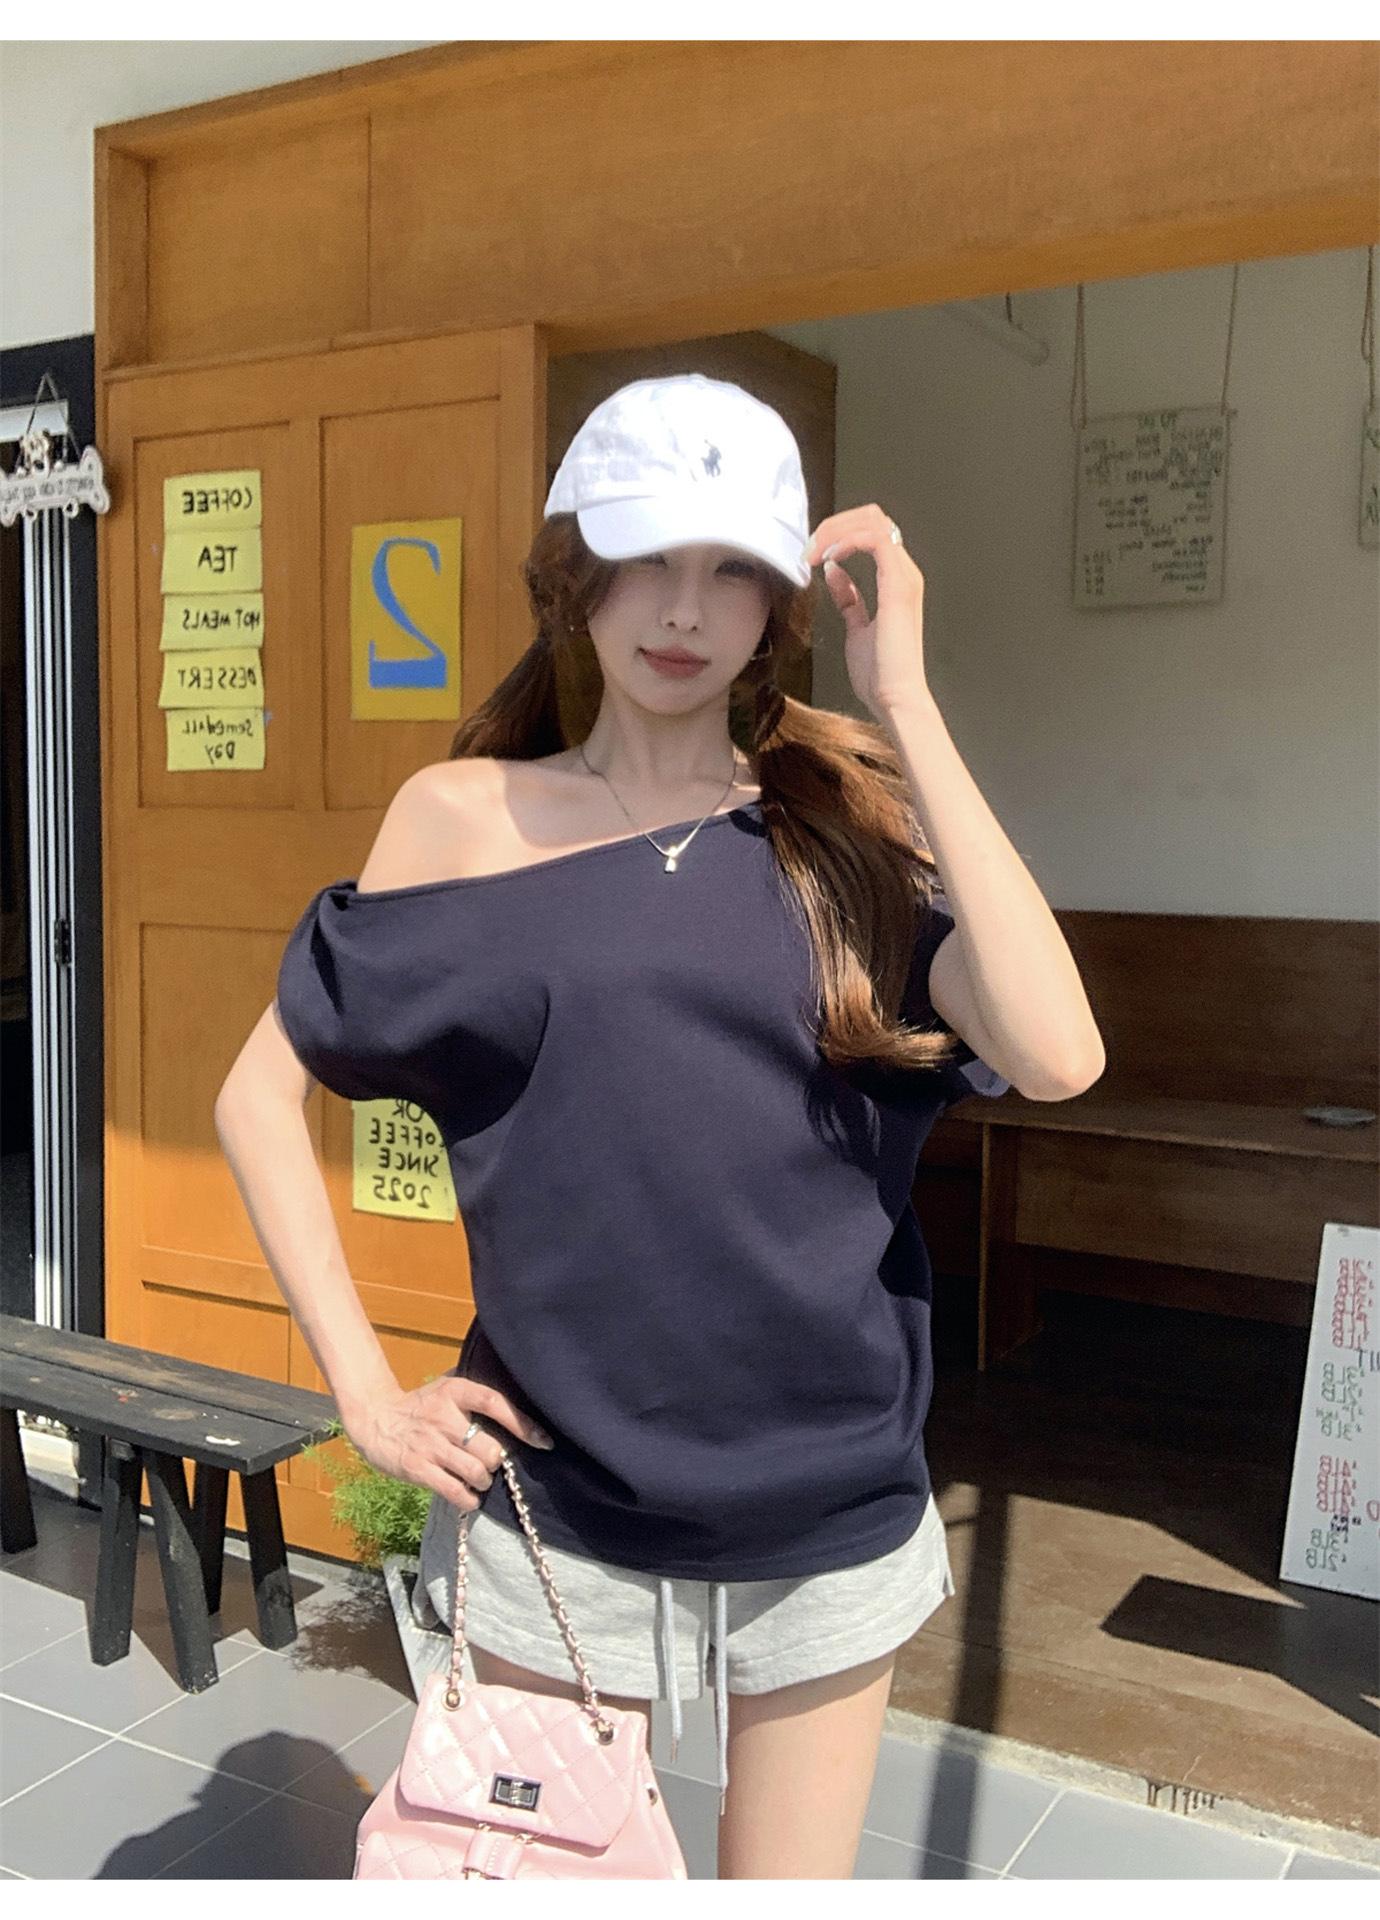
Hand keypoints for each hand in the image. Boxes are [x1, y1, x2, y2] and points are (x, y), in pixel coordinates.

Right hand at [347, 1374, 554, 1511]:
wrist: (375, 1419)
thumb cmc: (421, 1406)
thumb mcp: (446, 1389)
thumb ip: (476, 1395)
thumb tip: (521, 1406)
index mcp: (454, 1391)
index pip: (495, 1404)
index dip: (522, 1424)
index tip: (543, 1441)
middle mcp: (443, 1416)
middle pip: (490, 1449)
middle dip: (496, 1461)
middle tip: (490, 1462)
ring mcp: (430, 1444)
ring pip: (476, 1472)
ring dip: (484, 1481)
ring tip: (479, 1479)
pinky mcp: (417, 1469)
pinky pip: (455, 1491)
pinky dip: (469, 1499)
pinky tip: (469, 1496)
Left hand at [803, 503, 930, 724]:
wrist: (894, 697)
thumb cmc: (880, 674)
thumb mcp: (856, 627)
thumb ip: (849, 599)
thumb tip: (835, 574)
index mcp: (896, 580)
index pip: (871, 533)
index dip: (838, 533)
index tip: (811, 553)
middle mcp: (904, 573)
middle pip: (873, 519)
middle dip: (835, 525)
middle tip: (809, 547)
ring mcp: (904, 576)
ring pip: (873, 522)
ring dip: (836, 530)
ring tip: (813, 552)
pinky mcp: (897, 585)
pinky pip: (874, 540)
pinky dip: (847, 541)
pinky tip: (828, 558)